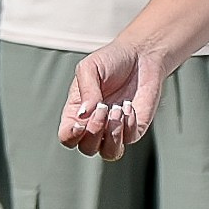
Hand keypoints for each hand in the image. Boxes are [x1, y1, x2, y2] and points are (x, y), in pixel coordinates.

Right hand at [58, 40, 167, 160]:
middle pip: (87, 148)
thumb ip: (86, 91)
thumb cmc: (112, 60)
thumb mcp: (90, 68)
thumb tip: (83, 115)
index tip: (81, 122)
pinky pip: (131, 139)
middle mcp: (95, 124)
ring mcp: (116, 128)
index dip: (71, 136)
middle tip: (104, 108)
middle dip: (95, 132)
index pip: (67, 137)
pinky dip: (129, 125)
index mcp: (77, 112)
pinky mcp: (136, 126)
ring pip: (110, 153)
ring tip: (117, 110)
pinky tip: (129, 106)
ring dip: (113, 136)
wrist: (141, 55)